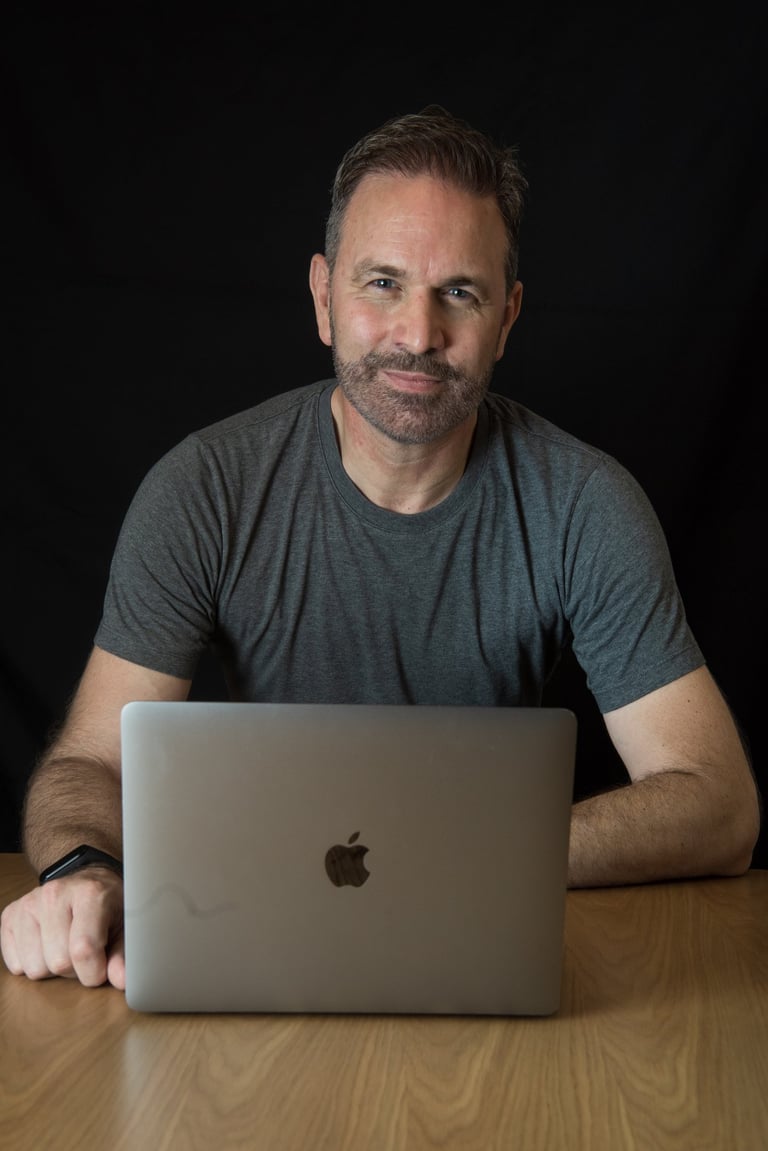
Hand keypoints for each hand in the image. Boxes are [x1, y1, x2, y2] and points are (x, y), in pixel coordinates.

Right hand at [0, 868, 124, 988]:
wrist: (85, 880)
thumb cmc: (108, 905)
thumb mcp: (125, 925)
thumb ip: (124, 954)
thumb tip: (122, 981)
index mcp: (89, 894)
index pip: (83, 949)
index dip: (94, 972)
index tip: (101, 970)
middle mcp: (55, 894)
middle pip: (59, 962)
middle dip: (75, 969)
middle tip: (84, 952)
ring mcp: (28, 903)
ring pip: (35, 968)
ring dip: (53, 968)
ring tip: (66, 946)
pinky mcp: (9, 916)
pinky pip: (15, 965)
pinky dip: (32, 963)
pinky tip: (47, 944)